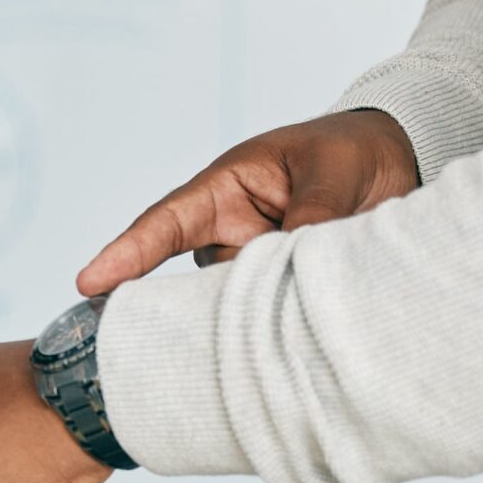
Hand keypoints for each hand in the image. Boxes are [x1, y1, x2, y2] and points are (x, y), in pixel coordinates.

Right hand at [77, 109, 418, 295]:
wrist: (396, 162)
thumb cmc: (350, 152)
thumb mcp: (332, 172)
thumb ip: (311, 215)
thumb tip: (289, 265)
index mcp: (225, 189)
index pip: (165, 223)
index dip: (126, 254)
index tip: (87, 282)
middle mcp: (228, 232)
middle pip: (193, 281)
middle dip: (198, 306)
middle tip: (221, 324)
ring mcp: (252, 265)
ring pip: (234, 305)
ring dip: (257, 313)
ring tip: (297, 310)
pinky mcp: (280, 291)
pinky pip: (269, 315)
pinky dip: (282, 324)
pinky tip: (304, 330)